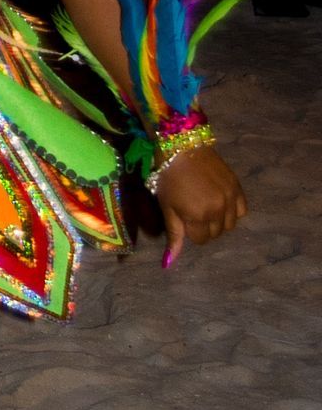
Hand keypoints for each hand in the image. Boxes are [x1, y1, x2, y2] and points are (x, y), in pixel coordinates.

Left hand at [155, 144, 246, 262]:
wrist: (182, 145)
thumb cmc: (169, 177)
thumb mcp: (167, 207)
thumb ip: (174, 235)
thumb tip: (169, 263)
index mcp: (198, 217)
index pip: (200, 240)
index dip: (191, 231)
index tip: (184, 217)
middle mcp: (218, 211)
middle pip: (215, 234)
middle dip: (204, 227)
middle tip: (193, 210)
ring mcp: (230, 199)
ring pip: (230, 225)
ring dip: (219, 221)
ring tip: (207, 206)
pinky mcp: (237, 187)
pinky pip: (242, 210)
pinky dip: (233, 210)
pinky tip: (222, 202)